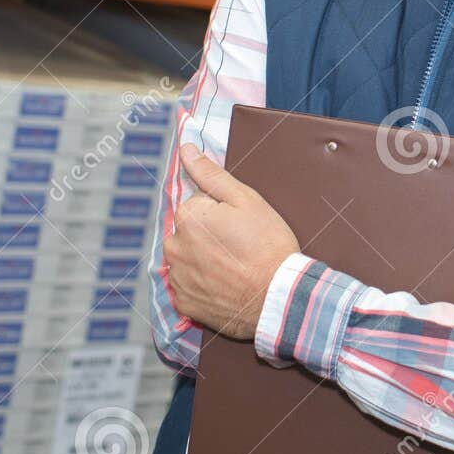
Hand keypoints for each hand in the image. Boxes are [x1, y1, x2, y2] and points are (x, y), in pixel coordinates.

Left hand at [162, 144, 300, 340]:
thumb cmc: (268, 246)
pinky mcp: (184, 303)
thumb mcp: (247, 200)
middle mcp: (174, 246)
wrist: (279, 298)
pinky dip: (203, 284)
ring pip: (187, 258)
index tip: (240, 226)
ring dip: (204, 259)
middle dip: (209, 235)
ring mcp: (178, 277)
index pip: (197, 204)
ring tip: (234, 267)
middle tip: (240, 246)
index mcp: (188, 217)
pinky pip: (189, 286)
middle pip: (189, 231)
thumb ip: (212, 175)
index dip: (221, 213)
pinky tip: (226, 284)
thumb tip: (187, 150)